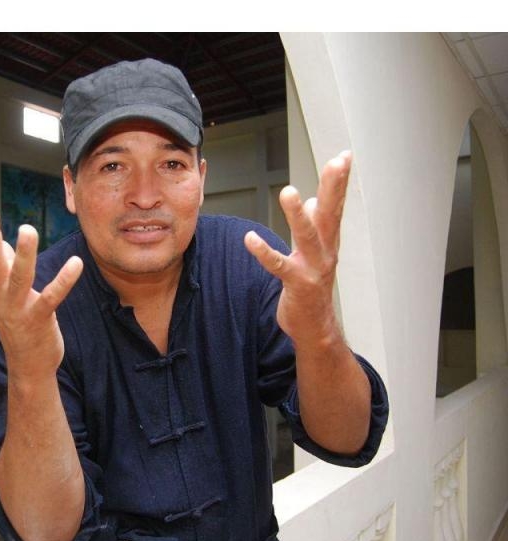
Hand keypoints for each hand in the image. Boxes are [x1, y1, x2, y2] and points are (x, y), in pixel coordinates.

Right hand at [0, 204, 82, 378]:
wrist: (27, 366)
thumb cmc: (17, 320)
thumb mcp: (3, 291)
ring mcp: (18, 308)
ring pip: (20, 279)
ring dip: (24, 255)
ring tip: (27, 229)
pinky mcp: (40, 320)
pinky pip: (52, 298)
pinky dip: (64, 281)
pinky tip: (76, 263)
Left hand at [244, 150, 351, 346]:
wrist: (315, 328)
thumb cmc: (311, 289)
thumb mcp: (314, 254)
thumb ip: (313, 228)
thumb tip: (311, 201)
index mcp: (328, 242)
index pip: (335, 206)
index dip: (339, 182)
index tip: (344, 157)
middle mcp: (325, 251)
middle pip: (330, 214)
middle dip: (334, 188)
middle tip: (337, 163)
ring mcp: (313, 268)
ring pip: (307, 236)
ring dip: (297, 215)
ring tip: (289, 192)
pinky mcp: (296, 284)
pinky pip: (278, 265)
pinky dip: (264, 252)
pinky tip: (250, 238)